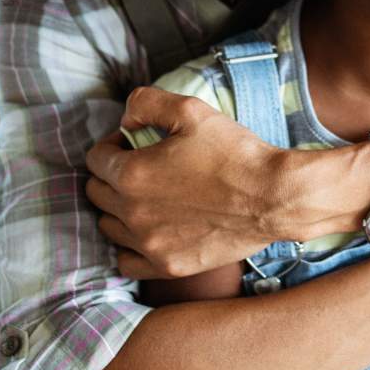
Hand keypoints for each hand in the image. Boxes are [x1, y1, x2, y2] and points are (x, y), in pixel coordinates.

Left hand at [85, 86, 298, 278]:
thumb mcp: (191, 110)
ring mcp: (149, 244)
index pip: (96, 159)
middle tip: (142, 167)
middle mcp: (132, 213)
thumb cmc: (235, 152)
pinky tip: (148, 231)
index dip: (113, 145)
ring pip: (108, 226)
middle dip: (112, 175)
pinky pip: (126, 261)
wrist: (273, 197)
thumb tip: (125, 120)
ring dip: (118, 209)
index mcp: (132, 174)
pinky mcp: (168, 266)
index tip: (134, 143)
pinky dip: (129, 246)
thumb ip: (145, 103)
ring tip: (146, 197)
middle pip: (97, 193)